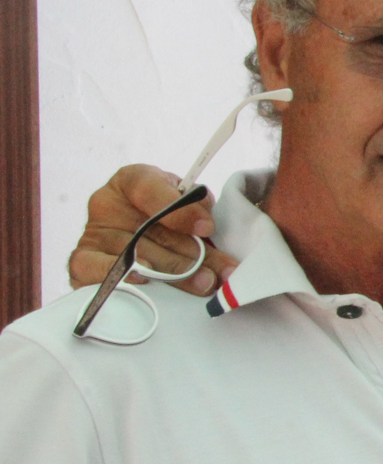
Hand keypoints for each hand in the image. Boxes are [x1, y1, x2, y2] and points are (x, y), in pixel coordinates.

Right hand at [68, 165, 237, 296]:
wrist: (130, 239)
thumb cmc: (165, 218)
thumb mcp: (184, 204)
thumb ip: (194, 208)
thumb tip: (204, 226)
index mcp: (133, 181)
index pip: (150, 188)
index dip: (180, 210)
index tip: (207, 229)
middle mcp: (107, 203)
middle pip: (151, 230)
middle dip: (193, 254)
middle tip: (220, 271)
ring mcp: (93, 232)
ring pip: (134, 254)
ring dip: (174, 273)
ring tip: (204, 283)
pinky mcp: (81, 261)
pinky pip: (95, 269)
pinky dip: (122, 275)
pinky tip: (145, 280)